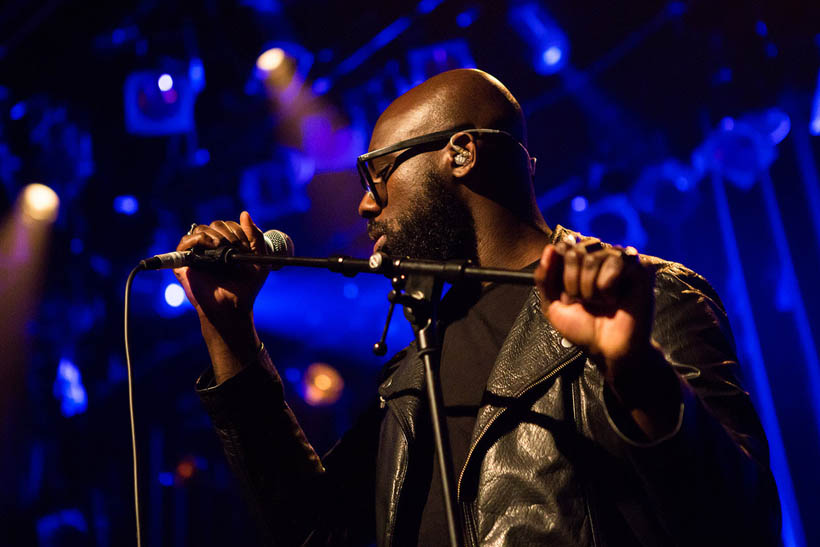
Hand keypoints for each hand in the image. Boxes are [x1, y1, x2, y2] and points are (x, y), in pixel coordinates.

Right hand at [173, 211, 269, 326]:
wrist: (234, 306)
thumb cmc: (248, 287)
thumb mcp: (260, 259)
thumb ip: (256, 236)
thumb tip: (244, 213)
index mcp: (229, 246)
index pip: (228, 225)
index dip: (237, 230)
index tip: (245, 244)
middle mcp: (212, 248)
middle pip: (214, 225)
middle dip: (227, 231)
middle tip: (235, 245)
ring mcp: (199, 254)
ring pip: (201, 229)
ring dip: (213, 233)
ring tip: (222, 245)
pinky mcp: (186, 263)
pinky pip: (185, 241)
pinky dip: (197, 238)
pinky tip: (211, 245)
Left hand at [534, 239, 679, 437]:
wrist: (608, 349)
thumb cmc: (584, 328)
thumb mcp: (553, 305)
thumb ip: (545, 277)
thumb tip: (550, 248)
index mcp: (583, 263)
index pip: (564, 247)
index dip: (560, 272)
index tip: (567, 293)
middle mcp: (603, 258)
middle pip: (576, 251)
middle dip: (572, 282)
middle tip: (584, 301)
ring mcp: (622, 262)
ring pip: (594, 258)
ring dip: (590, 288)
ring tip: (600, 303)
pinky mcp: (641, 268)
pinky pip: (616, 263)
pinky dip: (608, 287)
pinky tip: (615, 299)